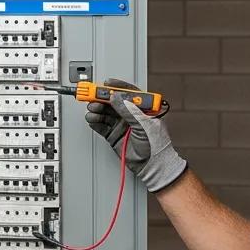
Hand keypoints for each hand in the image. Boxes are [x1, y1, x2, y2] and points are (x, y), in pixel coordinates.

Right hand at [84, 77, 186, 192]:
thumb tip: (116, 97)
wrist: (154, 165)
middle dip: (102, 98)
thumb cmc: (157, 145)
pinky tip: (92, 119)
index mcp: (143, 108)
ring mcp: (122, 125)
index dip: (117, 87)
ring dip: (97, 109)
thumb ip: (129, 110)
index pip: (128, 93)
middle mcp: (131, 115)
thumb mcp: (144, 124)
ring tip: (93, 109)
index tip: (107, 84)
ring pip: (106, 113)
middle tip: (93, 95)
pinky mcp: (114, 135)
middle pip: (114, 102)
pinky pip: (102, 125)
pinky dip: (95, 121)